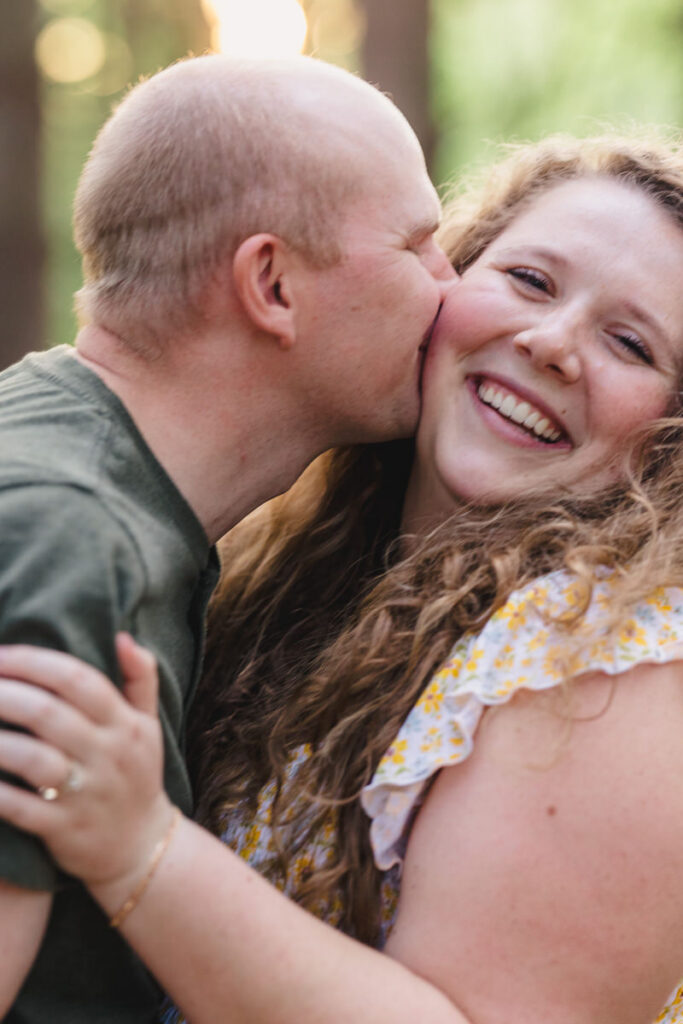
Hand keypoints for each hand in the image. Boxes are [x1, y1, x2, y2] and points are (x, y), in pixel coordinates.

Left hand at [0, 635, 174, 889]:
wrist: (142, 847)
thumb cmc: (136, 774)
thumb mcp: (148, 724)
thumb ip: (140, 677)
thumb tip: (123, 636)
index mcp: (125, 724)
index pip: (77, 679)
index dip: (34, 662)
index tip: (0, 655)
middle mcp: (108, 755)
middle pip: (48, 714)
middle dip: (4, 694)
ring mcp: (85, 795)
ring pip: (31, 760)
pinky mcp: (63, 829)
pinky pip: (19, 807)